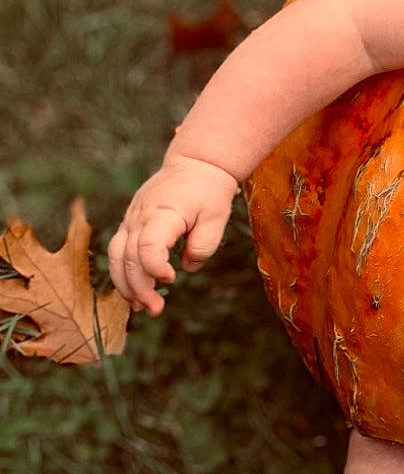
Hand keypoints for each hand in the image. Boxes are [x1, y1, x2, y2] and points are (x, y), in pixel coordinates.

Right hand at [107, 154, 240, 314]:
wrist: (195, 165)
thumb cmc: (208, 191)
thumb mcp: (217, 216)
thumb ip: (204, 245)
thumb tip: (188, 267)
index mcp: (163, 212)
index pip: (147, 244)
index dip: (155, 267)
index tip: (172, 278)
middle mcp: (140, 216)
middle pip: (128, 257)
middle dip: (139, 287)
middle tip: (156, 308)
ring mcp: (131, 219)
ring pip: (116, 257)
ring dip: (126, 285)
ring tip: (142, 306)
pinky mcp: (129, 224)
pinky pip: (118, 251)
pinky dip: (123, 273)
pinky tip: (136, 293)